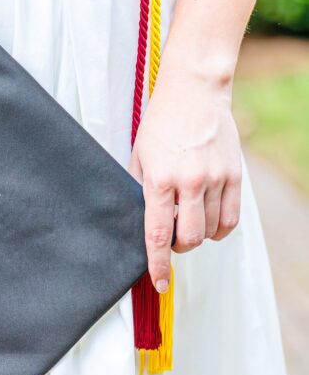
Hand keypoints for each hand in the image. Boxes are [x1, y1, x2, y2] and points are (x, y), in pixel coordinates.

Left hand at [129, 65, 242, 292]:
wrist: (194, 90)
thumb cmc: (161, 123)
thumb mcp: (139, 157)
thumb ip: (139, 191)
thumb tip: (139, 225)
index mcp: (159, 179)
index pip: (157, 234)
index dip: (157, 265)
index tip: (159, 283)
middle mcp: (189, 181)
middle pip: (188, 239)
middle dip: (178, 247)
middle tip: (171, 236)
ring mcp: (215, 178)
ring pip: (210, 231)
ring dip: (198, 235)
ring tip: (187, 219)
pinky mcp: (234, 174)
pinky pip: (231, 218)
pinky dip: (219, 228)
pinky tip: (208, 221)